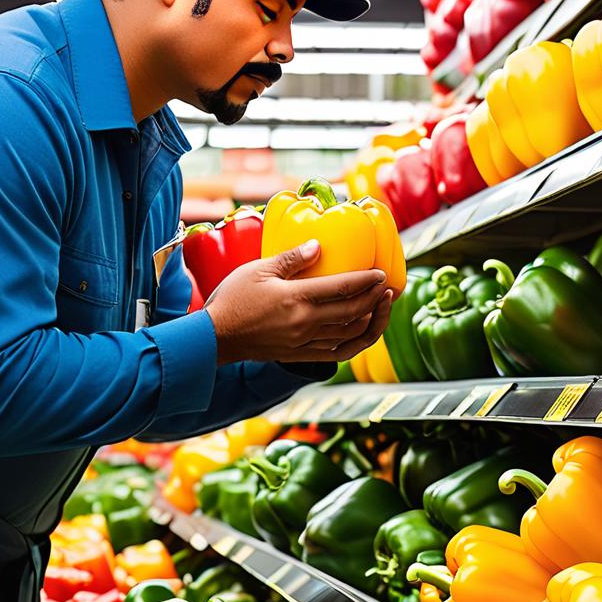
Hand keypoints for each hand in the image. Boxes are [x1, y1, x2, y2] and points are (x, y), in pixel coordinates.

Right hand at [204, 240, 393, 364]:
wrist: (214, 337)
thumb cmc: (232, 299)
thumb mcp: (259, 269)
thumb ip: (292, 258)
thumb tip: (319, 246)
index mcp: (296, 299)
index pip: (342, 288)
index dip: (366, 281)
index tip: (381, 274)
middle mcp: (305, 323)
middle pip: (353, 312)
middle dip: (376, 299)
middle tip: (387, 287)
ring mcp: (304, 342)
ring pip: (350, 336)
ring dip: (371, 321)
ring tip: (380, 308)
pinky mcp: (299, 355)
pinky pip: (336, 354)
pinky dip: (354, 343)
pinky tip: (361, 332)